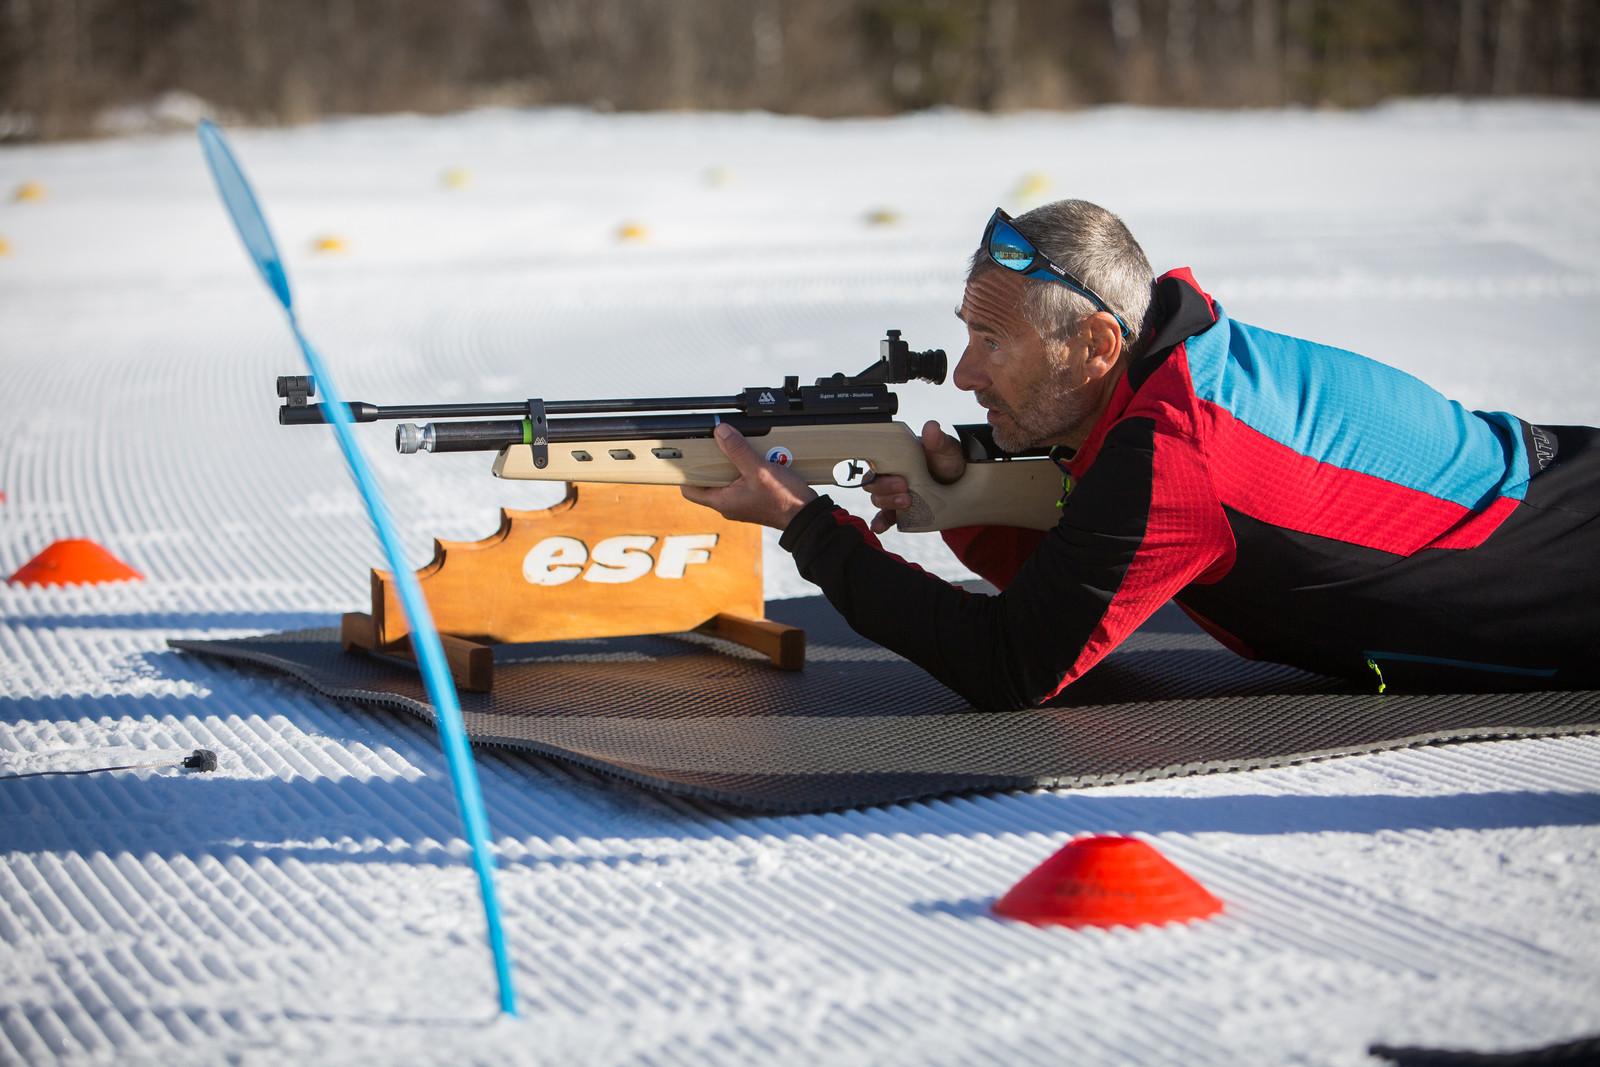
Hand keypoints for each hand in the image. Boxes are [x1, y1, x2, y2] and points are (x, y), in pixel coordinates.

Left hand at [680, 423, 818, 529]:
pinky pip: (742, 479)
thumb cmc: (784, 500)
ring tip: (742, 450)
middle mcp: (728, 504)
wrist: (806, 515)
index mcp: (722, 501)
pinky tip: (756, 458)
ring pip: (727, 478)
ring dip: (733, 462)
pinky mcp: (753, 497)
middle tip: (719, 445)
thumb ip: (738, 450)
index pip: (690, 490)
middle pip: (709, 479)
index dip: (687, 472)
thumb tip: (721, 433)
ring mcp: (741, 501)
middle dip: (714, 461)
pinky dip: (745, 468)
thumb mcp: (758, 470)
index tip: (689, 455)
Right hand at [865, 420, 965, 533]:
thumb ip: (938, 441)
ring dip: (888, 503)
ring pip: (878, 499)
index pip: (876, 462)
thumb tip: (932, 427)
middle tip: (905, 489)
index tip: (900, 477)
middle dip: (886, 489)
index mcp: (897, 457)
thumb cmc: (950, 463)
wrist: (963, 486)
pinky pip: (884, 517)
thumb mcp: (947, 451)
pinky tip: (879, 527)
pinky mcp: (899, 510)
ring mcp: (894, 493)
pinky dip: (879, 522)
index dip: (880, 470)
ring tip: (906, 503)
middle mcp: (891, 475)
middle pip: (874, 483)